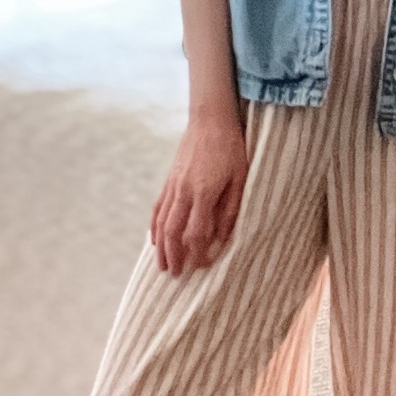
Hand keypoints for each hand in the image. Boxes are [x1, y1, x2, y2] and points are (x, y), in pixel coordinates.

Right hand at [150, 101, 248, 275]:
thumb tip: (221, 237)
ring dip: (161, 246)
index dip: (197, 253)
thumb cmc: (231, 149)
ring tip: (162, 265)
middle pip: (172, 231)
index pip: (196, 232)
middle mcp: (183, 191)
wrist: (210, 119)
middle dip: (173, 256)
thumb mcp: (240, 179)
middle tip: (175, 276)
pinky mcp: (169, 179)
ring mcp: (173, 185)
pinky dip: (155, 227)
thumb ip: (230, 209)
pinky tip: (156, 239)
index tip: (201, 266)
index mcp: (203, 192)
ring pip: (161, 222)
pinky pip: (158, 208)